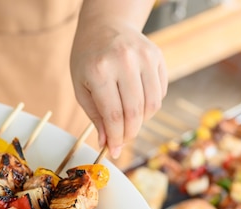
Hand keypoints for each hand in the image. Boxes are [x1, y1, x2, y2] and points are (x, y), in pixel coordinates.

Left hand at [70, 17, 167, 158]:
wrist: (105, 24)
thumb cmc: (88, 58)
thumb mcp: (81, 87)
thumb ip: (95, 116)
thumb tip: (107, 143)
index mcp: (100, 70)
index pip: (114, 115)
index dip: (116, 139)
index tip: (114, 152)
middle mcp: (124, 62)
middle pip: (135, 113)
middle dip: (129, 134)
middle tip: (122, 141)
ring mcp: (144, 57)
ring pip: (152, 105)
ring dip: (142, 122)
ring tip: (129, 122)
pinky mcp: (157, 56)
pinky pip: (160, 93)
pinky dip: (150, 105)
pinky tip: (136, 102)